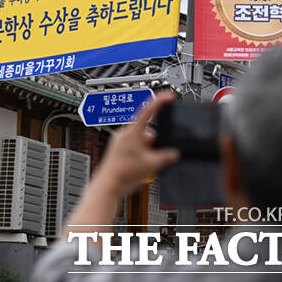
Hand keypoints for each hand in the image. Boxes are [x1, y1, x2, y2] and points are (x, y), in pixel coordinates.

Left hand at [63, 92, 179, 237]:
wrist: (107, 186)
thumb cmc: (123, 173)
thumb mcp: (152, 164)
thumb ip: (167, 156)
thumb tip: (173, 154)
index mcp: (133, 132)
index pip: (148, 110)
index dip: (160, 102)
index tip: (168, 96)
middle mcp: (124, 133)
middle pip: (147, 131)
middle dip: (154, 142)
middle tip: (153, 156)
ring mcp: (119, 141)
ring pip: (141, 140)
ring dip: (146, 150)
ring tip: (143, 164)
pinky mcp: (117, 150)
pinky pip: (134, 147)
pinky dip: (139, 154)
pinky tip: (138, 166)